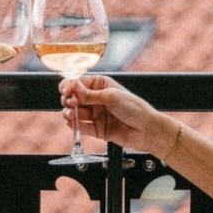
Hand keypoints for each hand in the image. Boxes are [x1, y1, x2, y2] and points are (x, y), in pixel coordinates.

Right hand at [59, 76, 175, 155]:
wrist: (147, 130)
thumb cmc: (135, 108)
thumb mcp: (111, 97)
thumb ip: (90, 94)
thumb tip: (73, 87)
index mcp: (101, 85)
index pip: (79, 82)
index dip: (70, 85)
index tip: (66, 90)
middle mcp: (97, 99)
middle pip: (74, 98)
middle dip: (69, 99)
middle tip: (70, 103)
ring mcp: (96, 114)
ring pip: (76, 112)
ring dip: (70, 113)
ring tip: (70, 114)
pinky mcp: (97, 129)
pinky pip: (82, 127)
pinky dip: (75, 125)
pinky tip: (71, 123)